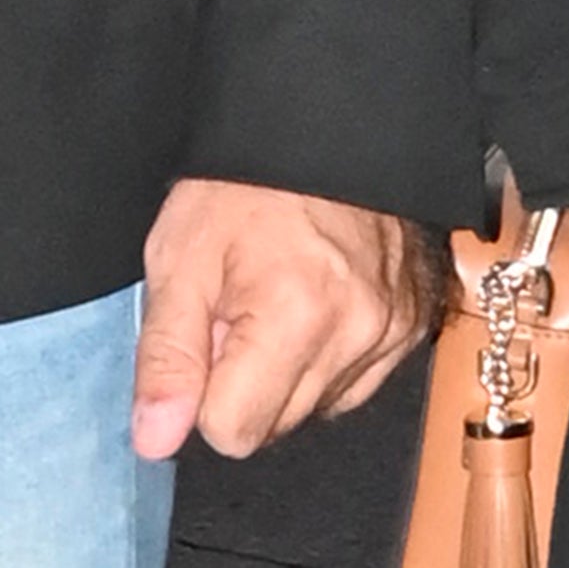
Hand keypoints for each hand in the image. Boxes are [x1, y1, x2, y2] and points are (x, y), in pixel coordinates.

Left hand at [129, 176, 435, 462]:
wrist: (320, 127)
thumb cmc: (239, 184)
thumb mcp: (179, 257)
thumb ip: (166, 356)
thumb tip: (156, 441)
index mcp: (295, 314)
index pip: (233, 431)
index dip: (203, 391)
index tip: (206, 334)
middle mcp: (357, 333)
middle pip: (276, 427)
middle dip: (244, 382)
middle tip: (237, 307)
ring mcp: (393, 333)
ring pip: (315, 409)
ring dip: (285, 373)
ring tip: (274, 298)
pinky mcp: (413, 328)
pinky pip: (353, 384)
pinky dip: (326, 358)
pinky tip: (311, 302)